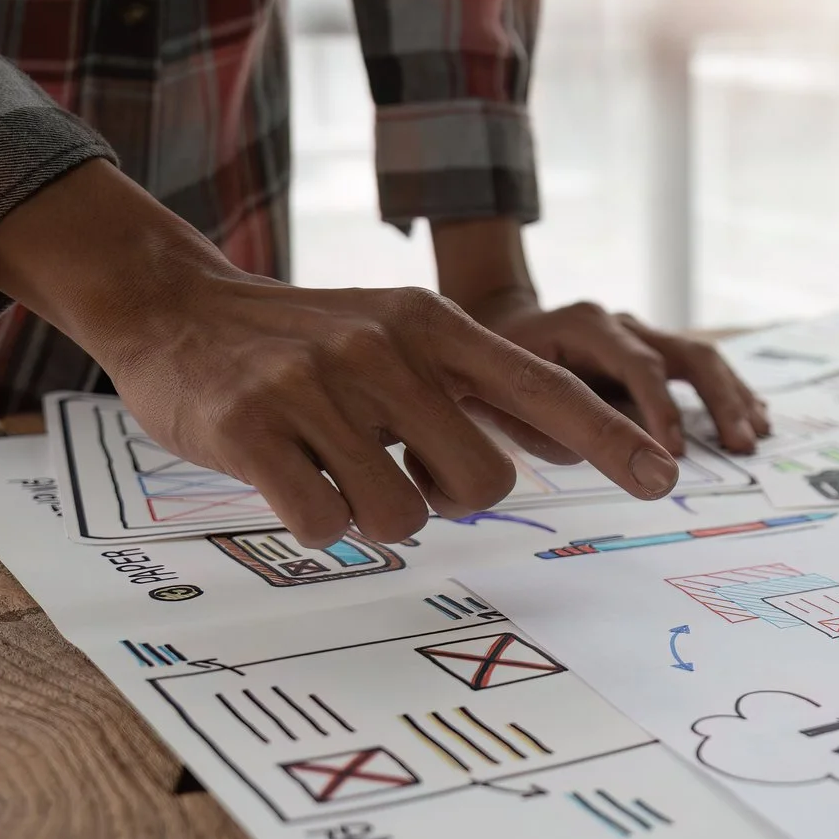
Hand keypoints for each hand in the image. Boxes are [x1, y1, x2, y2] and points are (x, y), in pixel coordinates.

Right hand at [0, 162, 679, 546]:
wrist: (175, 310)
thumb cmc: (303, 346)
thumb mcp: (396, 338)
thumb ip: (465, 391)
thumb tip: (543, 457)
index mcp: (432, 326)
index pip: (544, 387)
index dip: (608, 440)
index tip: (663, 478)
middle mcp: (384, 350)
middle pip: (481, 485)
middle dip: (447, 502)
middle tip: (398, 473)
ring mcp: (316, 387)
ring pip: (400, 518)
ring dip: (375, 520)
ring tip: (335, 473)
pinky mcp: (252, 428)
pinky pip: (324, 525)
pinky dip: (316, 527)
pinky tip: (290, 484)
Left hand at [468, 294, 770, 456]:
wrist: (502, 324)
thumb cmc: (504, 365)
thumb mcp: (515, 397)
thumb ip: (560, 427)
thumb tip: (622, 453)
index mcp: (588, 325)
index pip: (639, 365)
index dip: (662, 409)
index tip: (678, 454)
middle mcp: (623, 323)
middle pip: (688, 354)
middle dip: (719, 401)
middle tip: (740, 445)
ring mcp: (642, 333)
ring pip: (702, 358)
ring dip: (734, 398)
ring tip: (757, 435)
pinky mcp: (654, 350)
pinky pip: (700, 368)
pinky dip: (728, 393)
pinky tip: (753, 418)